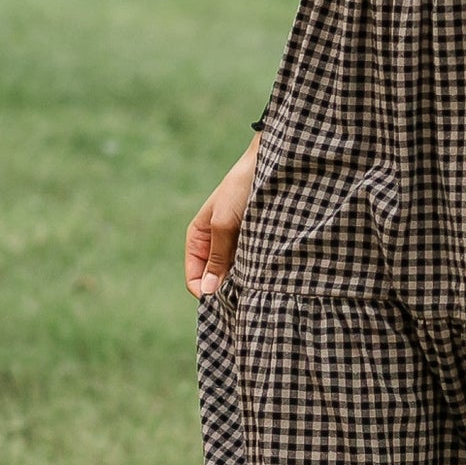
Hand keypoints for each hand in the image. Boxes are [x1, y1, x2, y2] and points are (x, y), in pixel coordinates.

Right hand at [186, 139, 259, 297]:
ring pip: (234, 277)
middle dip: (228, 291)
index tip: (228, 300)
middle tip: (248, 294)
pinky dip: (257, 274)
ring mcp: (234, 246)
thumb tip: (207, 293)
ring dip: (245, 282)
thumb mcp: (224, 223)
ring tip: (261, 282)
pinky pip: (250, 267)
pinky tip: (269, 273)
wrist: (270, 165)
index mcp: (198, 239)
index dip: (207, 294)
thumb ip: (216, 257)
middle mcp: (214, 246)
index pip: (195, 280)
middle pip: (215, 283)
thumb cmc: (241, 189)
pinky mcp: (254, 244)